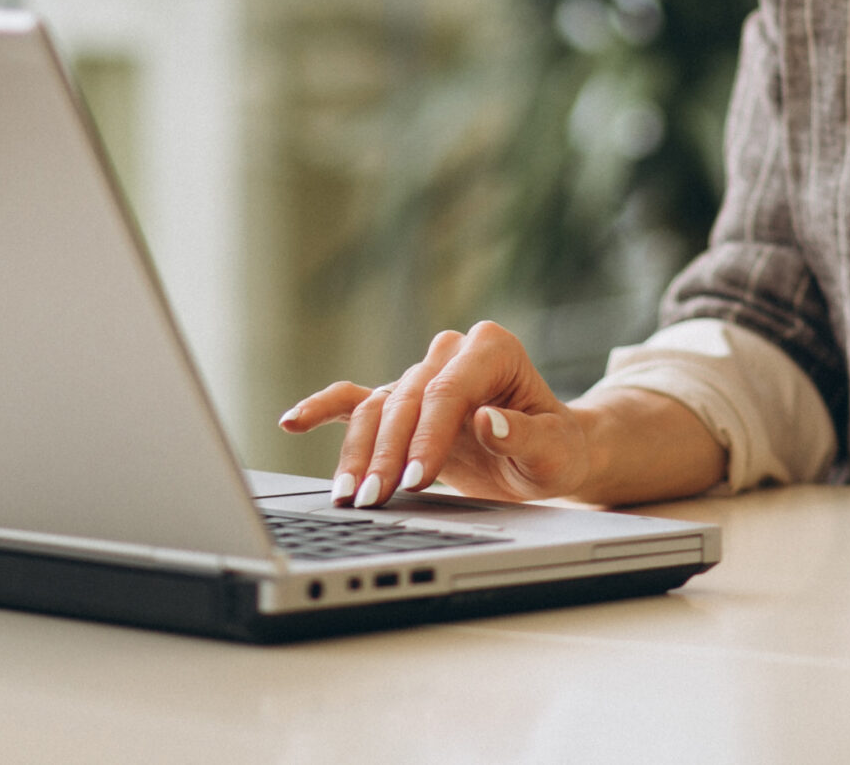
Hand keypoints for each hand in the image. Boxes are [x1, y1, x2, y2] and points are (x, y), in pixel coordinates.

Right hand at [278, 322, 590, 507]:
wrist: (547, 452)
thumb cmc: (557, 449)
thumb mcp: (556, 450)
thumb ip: (527, 435)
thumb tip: (488, 420)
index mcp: (492, 349)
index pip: (447, 390)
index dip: (427, 435)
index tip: (416, 480)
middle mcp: (451, 353)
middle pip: (405, 399)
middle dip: (387, 453)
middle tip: (373, 500)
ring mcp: (423, 375)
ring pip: (376, 407)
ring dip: (358, 452)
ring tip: (348, 497)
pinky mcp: (403, 401)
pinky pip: (355, 399)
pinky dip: (323, 409)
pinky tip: (292, 422)